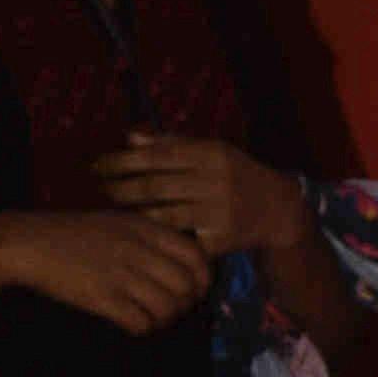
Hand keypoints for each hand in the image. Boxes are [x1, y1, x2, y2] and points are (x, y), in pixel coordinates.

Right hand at [7, 200, 215, 333]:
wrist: (28, 242)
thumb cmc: (73, 233)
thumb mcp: (117, 222)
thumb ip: (149, 237)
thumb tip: (183, 262)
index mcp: (144, 228)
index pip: (196, 255)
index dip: (204, 277)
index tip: (195, 288)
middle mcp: (137, 250)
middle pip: (186, 286)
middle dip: (186, 303)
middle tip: (173, 308)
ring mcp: (119, 274)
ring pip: (167, 307)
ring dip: (165, 319)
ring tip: (152, 317)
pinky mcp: (101, 298)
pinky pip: (141, 322)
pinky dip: (143, 328)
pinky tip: (132, 323)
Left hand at [97, 130, 295, 256]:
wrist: (278, 208)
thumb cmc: (235, 174)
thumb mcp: (211, 151)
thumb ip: (170, 143)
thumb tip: (129, 137)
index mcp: (212, 154)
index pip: (158, 155)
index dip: (124, 161)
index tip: (99, 164)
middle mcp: (217, 181)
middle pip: (156, 186)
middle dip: (122, 188)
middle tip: (101, 189)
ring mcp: (220, 212)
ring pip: (165, 215)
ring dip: (136, 213)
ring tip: (117, 209)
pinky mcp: (221, 239)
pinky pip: (181, 239)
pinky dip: (160, 236)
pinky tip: (143, 234)